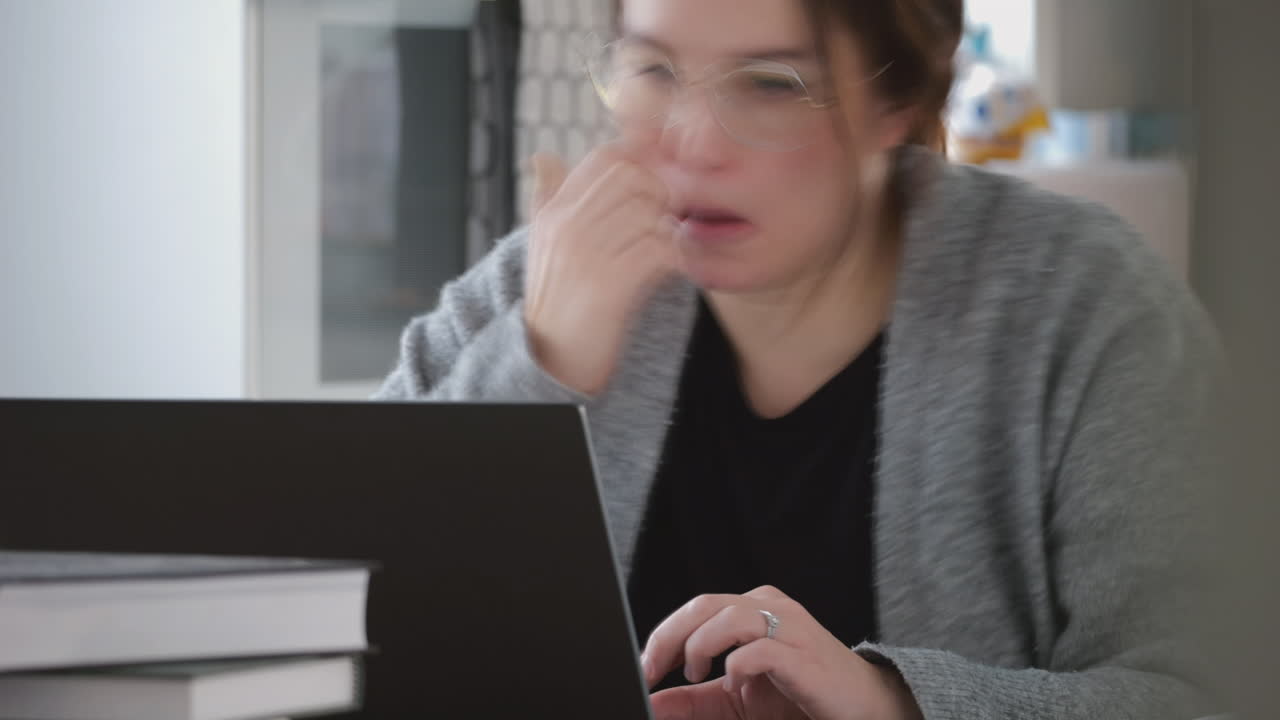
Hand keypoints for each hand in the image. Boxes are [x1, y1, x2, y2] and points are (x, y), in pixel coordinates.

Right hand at [523, 143, 681, 395]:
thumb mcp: (542, 242)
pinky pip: (658, 250)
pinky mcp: (610, 286)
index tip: (653, 188)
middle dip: (658, 193)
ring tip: (666, 247)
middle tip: (664, 218)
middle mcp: (568, 227)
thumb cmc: (555, 298)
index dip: (640, 164)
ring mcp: (588, 255)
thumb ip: (546, 196)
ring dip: (668, 229)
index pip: (604, 159)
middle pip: (631, 177)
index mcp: (554, 212)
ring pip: (649, 213)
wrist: (550, 356)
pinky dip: (673, 257)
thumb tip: (542, 157)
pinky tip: (670, 268)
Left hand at [641, 586, 921, 719]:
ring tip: (697, 673)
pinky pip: (760, 650)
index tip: (644, 667)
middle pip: (705, 605)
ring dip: (701, 647)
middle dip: (669, 637)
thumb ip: (693, 698)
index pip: (696, 607)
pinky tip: (735, 684)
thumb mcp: (735, 699)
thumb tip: (652, 702)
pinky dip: (737, 667)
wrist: (862, 708)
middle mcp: (771, 608)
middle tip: (653, 670)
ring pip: (729, 618)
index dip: (663, 634)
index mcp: (753, 608)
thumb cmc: (799, 696)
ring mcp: (790, 628)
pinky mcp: (804, 657)